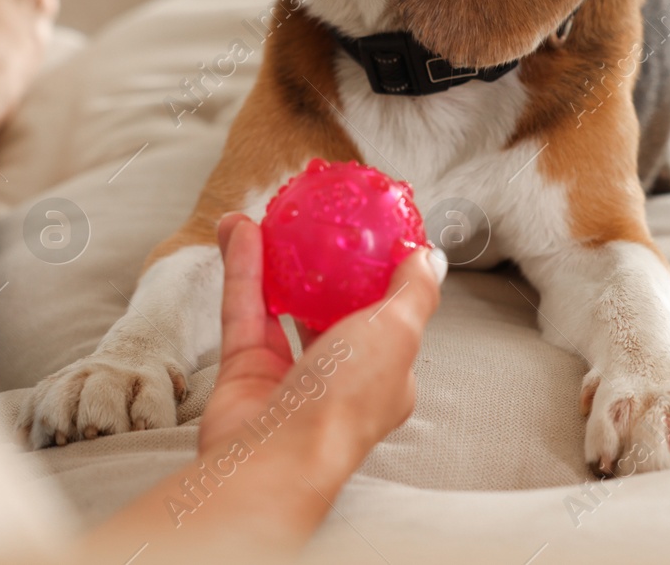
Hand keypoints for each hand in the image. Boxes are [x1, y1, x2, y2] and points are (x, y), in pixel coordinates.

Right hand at [197, 213, 444, 485]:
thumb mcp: (398, 333)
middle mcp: (338, 376)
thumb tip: (429, 257)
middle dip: (325, 266)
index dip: (382, 276)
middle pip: (332, 309)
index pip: (390, 320)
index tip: (369, 233)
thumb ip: (415, 292)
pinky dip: (243, 267)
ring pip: (282, 301)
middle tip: (316, 222)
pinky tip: (241, 229)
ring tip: (270, 214)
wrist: (272, 455)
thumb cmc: (344, 401)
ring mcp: (289, 374)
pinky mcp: (244, 369)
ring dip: (275, 256)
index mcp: (385, 375)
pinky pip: (245, 307)